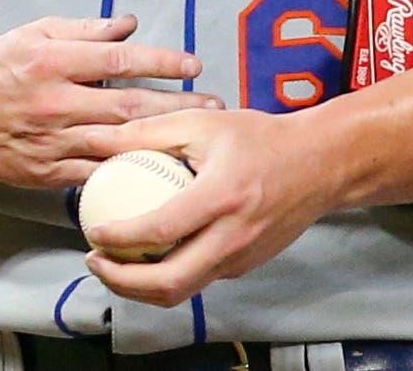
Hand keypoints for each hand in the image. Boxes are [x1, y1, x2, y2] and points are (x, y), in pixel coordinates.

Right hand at [0, 14, 221, 188]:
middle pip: (127, 106)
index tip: (193, 64)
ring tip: (197, 142)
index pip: (119, 59)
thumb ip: (85, 30)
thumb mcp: (35, 33)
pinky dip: (126, 173)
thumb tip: (130, 24)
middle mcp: (55, 102)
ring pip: (116, 144)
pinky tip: (156, 172)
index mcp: (53, 61)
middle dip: (176, 107)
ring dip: (160, 143)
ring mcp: (51, 141)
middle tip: (215, 107)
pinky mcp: (46, 172)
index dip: (160, 62)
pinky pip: (94, 174)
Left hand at [79, 107, 344, 306]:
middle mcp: (233, 237)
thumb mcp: (203, 122)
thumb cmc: (260, 138)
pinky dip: (166, 275)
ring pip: (181, 291)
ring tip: (113, 263)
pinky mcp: (243, 267)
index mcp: (222, 197)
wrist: (320, 164)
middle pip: (168, 283)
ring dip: (139, 287)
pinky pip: (198, 279)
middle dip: (121, 282)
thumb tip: (94, 139)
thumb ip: (146, 132)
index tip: (92, 231)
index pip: (160, 230)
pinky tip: (148, 254)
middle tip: (95, 261)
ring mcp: (240, 259)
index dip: (118, 238)